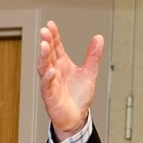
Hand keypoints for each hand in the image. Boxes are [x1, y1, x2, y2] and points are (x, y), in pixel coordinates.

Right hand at [37, 20, 104, 139]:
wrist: (77, 117)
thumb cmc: (79, 96)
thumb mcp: (89, 73)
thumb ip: (93, 56)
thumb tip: (99, 39)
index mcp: (62, 64)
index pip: (56, 46)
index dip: (53, 35)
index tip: (51, 25)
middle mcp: (55, 71)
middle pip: (48, 54)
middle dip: (46, 42)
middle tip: (45, 31)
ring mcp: (51, 82)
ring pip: (44, 67)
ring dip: (44, 56)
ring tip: (44, 46)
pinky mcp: (50, 95)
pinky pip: (47, 85)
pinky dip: (49, 78)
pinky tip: (51, 71)